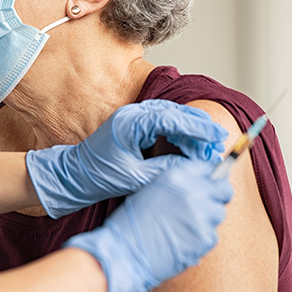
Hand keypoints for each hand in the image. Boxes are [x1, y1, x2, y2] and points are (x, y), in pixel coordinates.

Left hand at [26, 99, 227, 217]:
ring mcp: (132, 117)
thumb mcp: (136, 178)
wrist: (74, 176)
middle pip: (174, 113)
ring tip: (208, 147)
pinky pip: (162, 124)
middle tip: (218, 143)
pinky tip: (189, 146)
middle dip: (198, 128)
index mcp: (130, 123)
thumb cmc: (98, 177)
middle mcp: (132, 114)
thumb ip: (165, 170)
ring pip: (170, 117)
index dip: (197, 127)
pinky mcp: (134, 125)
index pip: (172, 119)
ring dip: (190, 131)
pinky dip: (178, 133)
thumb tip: (194, 167)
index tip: (217, 136)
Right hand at [64, 159, 233, 291]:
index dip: (209, 178)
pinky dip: (201, 240)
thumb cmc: (131, 224)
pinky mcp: (204, 238)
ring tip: (185, 228)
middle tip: (207, 206)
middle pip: (223, 189)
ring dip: (208, 220)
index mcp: (176, 176)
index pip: (208, 168)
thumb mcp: (151, 191)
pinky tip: (183, 241)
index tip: (208, 186)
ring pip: (219, 214)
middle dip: (218, 196)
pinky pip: (212, 236)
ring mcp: (201, 216)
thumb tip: (200, 185)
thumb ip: (177, 185)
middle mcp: (192, 192)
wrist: (124, 253)